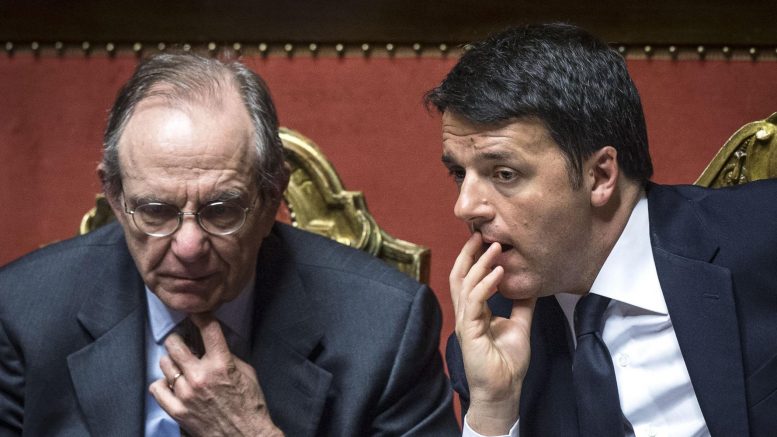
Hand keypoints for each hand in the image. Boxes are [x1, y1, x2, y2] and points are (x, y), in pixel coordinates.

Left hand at [149, 314, 282, 436]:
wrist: (245, 436)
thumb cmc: (250, 404)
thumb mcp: (247, 373)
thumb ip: (228, 356)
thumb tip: (212, 343)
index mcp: (222, 364)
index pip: (208, 329)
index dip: (200, 316)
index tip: (196, 313)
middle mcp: (201, 376)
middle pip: (175, 344)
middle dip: (178, 339)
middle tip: (182, 341)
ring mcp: (186, 394)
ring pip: (165, 364)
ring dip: (172, 362)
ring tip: (180, 366)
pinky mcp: (178, 410)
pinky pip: (157, 388)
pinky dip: (163, 384)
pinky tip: (173, 384)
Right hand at [450, 232, 535, 435]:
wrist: (503, 391)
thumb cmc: (506, 363)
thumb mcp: (519, 325)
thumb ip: (521, 305)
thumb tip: (528, 285)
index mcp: (474, 311)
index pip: (468, 279)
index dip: (473, 259)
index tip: (484, 239)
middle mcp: (466, 313)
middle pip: (459, 276)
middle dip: (468, 254)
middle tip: (480, 234)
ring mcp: (465, 322)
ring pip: (465, 285)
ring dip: (480, 264)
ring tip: (494, 248)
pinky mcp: (468, 332)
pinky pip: (474, 302)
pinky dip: (484, 284)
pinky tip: (498, 273)